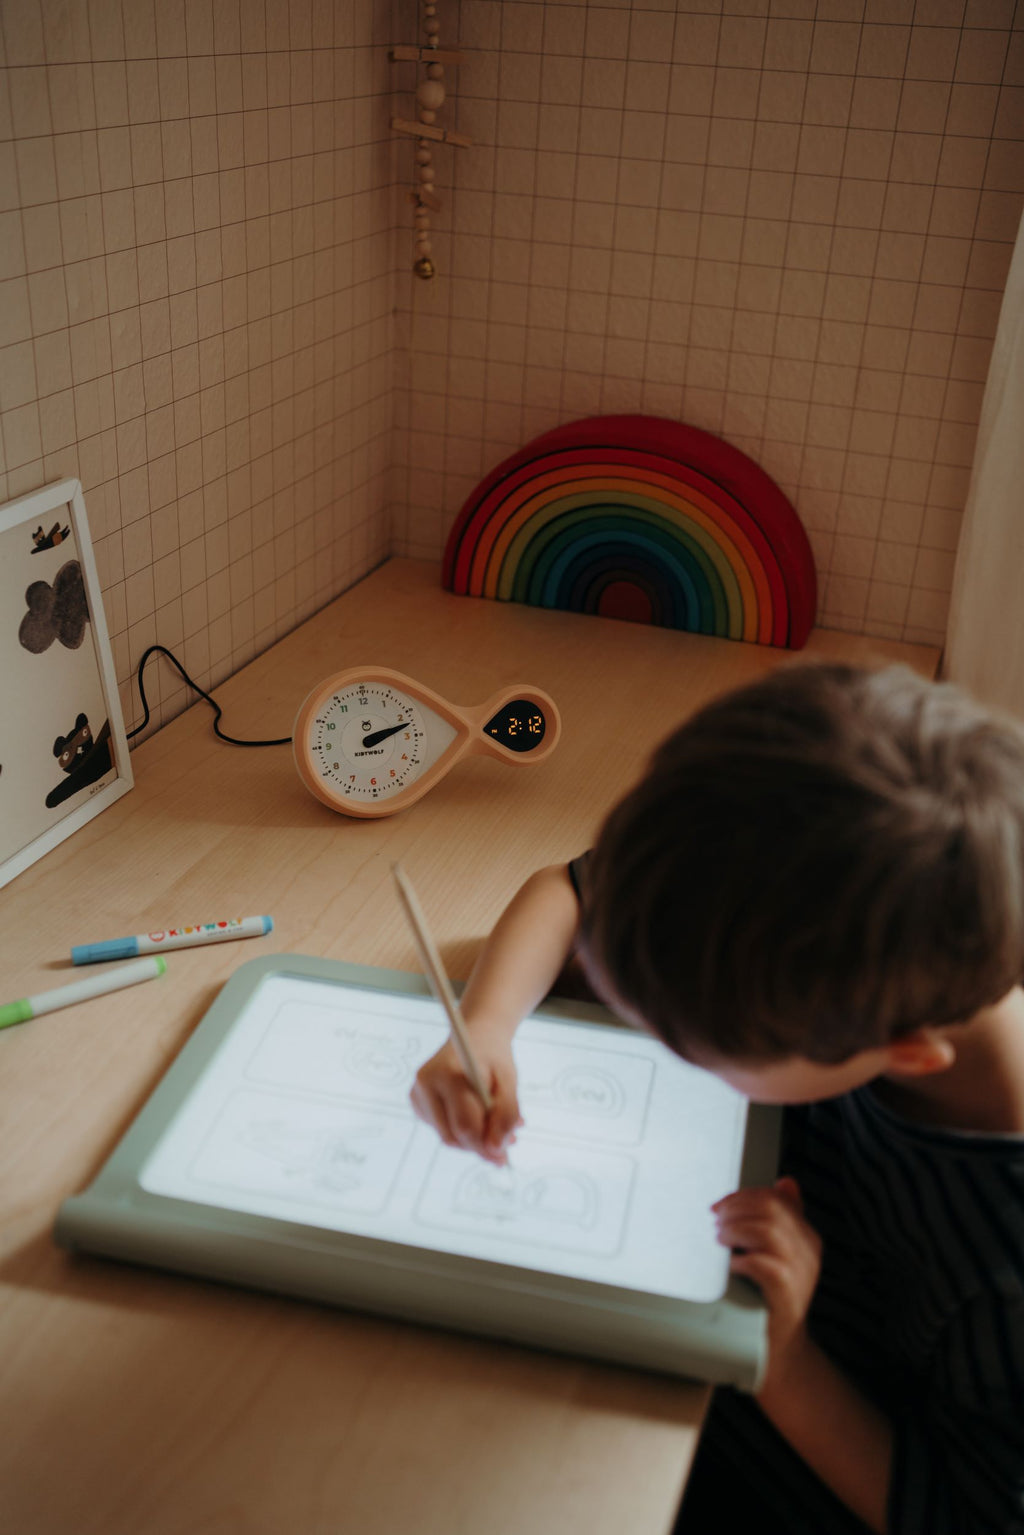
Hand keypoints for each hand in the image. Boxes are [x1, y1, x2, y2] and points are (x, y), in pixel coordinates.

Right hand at [410, 1035, 522, 1164]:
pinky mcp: (417, 1102)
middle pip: (452, 1135)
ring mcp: (417, 1094)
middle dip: (480, 1146)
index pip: (465, 1124)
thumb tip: (495, 1150)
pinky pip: (443, 1129)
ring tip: (497, 1129)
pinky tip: (478, 1118)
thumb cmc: (494, 1057)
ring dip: (473, 1141)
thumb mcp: (509, 1082)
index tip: (504, 1154)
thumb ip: (507, 1115)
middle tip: (505, 1146)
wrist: (476, 1035)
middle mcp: (426, 1083)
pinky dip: (462, 1131)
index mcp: (448, 1073)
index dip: (486, 1145)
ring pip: (447, 1136)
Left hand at [712, 1176, 822, 1386]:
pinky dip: (742, 1261)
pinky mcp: (787, 1295)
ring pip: (768, 1232)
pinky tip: (730, 1267)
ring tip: (720, 1240)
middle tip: (715, 1221)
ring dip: (736, 1230)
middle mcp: (808, 1251)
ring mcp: (801, 1274)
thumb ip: (780, 1220)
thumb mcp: (778, 1254)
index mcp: (806, 1237)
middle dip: (736, 1209)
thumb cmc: (770, 1299)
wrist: (778, 1350)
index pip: (777, 1198)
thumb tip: (787, 1182)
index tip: (719, 1206)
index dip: (743, 1196)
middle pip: (772, 1209)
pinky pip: (764, 1265)